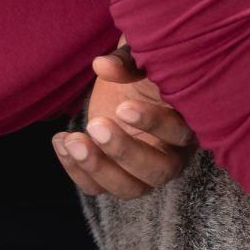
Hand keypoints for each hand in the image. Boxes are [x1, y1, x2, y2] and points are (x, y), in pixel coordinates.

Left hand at [52, 46, 196, 198]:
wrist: (127, 91)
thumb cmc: (143, 73)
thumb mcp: (141, 60)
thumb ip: (128, 62)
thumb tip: (103, 65)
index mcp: (187, 123)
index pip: (180, 133)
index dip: (154, 124)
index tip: (122, 107)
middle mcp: (172, 155)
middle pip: (158, 171)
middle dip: (124, 152)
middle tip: (96, 124)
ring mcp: (143, 173)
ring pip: (129, 189)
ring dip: (97, 168)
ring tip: (73, 140)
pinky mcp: (115, 178)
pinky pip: (97, 188)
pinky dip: (74, 169)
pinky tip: (61, 140)